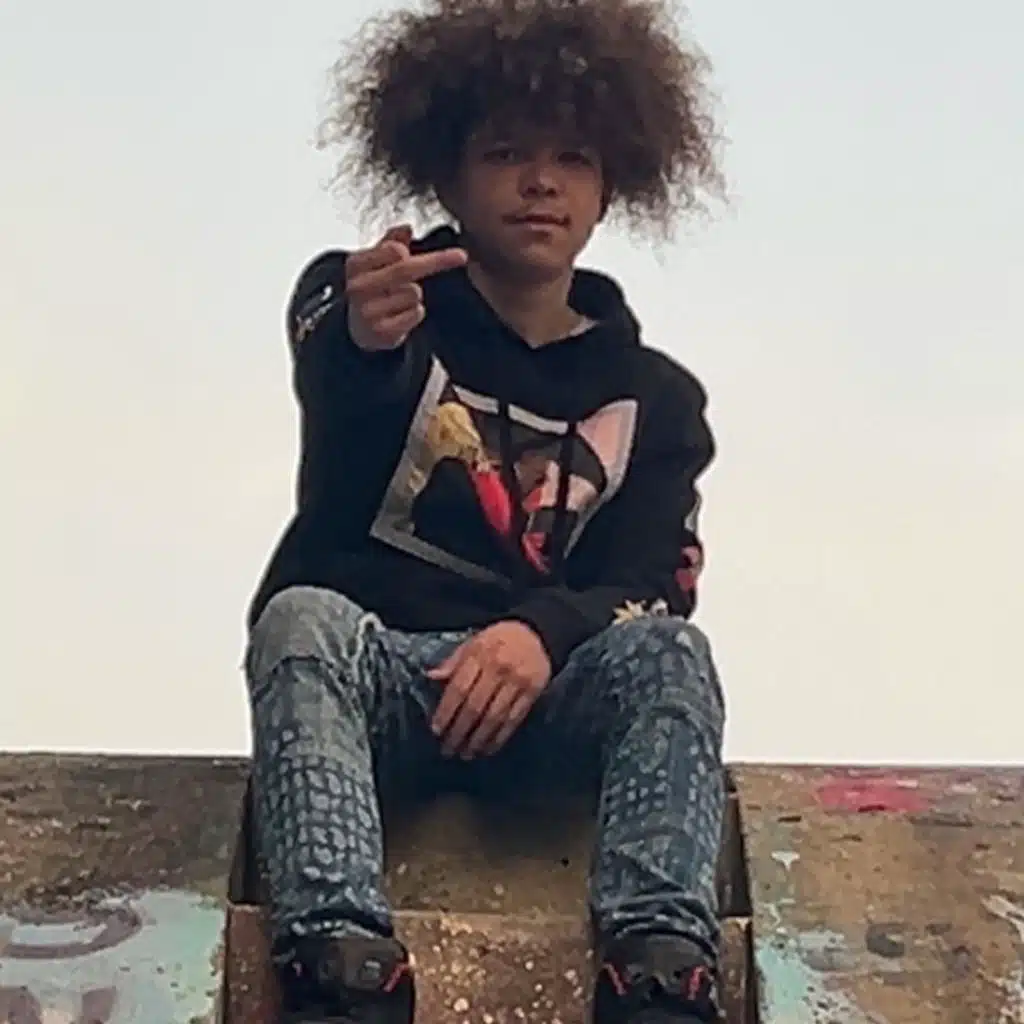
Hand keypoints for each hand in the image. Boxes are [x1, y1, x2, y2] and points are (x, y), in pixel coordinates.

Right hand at [344, 225, 466, 350]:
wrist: (359, 329)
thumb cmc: (372, 290)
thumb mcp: (376, 263)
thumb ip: (391, 242)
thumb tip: (407, 228)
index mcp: (356, 264)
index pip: (394, 249)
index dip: (414, 249)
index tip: (441, 250)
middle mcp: (358, 286)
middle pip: (406, 268)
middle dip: (437, 261)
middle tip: (461, 256)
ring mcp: (367, 310)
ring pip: (414, 293)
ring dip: (415, 296)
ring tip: (400, 301)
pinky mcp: (380, 331)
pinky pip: (416, 313)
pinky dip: (416, 313)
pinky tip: (401, 316)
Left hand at [428, 621, 551, 758]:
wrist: (538, 634)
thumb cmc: (499, 639)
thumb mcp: (474, 642)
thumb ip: (453, 661)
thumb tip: (430, 677)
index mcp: (479, 654)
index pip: (459, 688)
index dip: (446, 711)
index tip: (437, 730)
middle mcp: (498, 669)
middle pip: (475, 706)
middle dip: (459, 731)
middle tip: (448, 749)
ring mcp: (517, 682)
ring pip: (494, 717)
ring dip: (478, 739)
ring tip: (467, 754)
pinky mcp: (532, 693)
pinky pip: (513, 720)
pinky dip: (500, 737)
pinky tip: (488, 748)